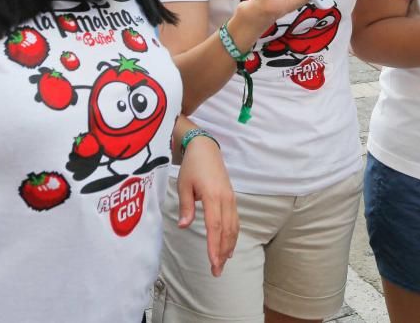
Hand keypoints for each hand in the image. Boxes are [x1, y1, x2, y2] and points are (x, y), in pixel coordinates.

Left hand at [176, 135, 237, 276]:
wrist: (206, 149)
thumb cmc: (193, 167)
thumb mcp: (184, 185)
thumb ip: (186, 206)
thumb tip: (184, 226)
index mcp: (213, 196)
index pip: (215, 226)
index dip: (214, 246)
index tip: (213, 262)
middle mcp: (225, 199)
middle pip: (227, 231)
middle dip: (222, 252)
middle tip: (217, 271)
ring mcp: (231, 199)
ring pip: (234, 227)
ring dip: (229, 246)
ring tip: (223, 263)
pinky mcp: (232, 199)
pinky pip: (235, 221)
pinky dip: (233, 236)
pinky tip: (229, 246)